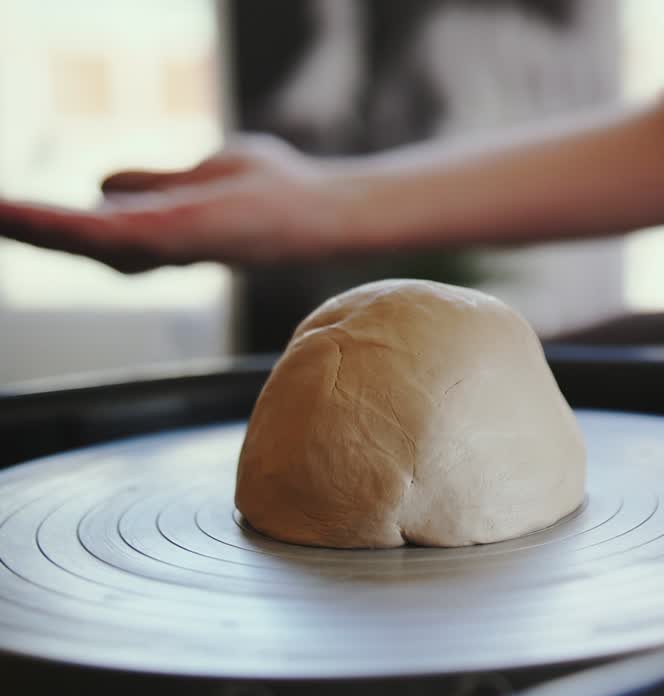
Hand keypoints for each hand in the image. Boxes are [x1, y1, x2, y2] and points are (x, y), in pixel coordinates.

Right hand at [0, 135, 362, 272]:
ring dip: (26, 228)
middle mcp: (150, 243)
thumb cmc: (272, 191)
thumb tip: (104, 184)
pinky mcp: (166, 235)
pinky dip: (50, 224)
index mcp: (154, 227)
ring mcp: (157, 243)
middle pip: (71, 238)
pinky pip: (97, 229)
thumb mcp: (200, 172)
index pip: (84, 228)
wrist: (321, 210)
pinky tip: (7, 215)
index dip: (39, 225)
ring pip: (74, 237)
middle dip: (25, 229)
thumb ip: (154, 183)